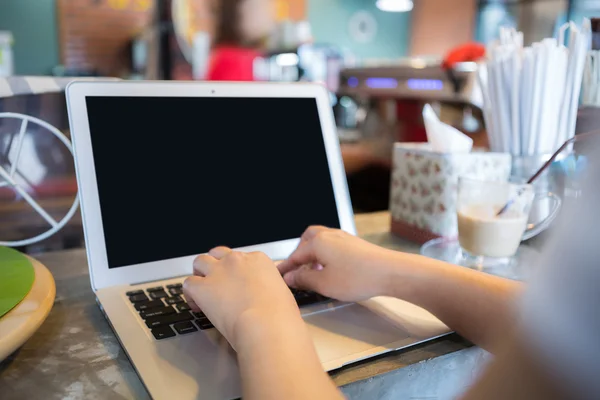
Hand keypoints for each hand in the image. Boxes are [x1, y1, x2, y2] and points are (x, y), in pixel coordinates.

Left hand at [183, 247, 300, 350]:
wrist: (266, 324)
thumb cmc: (279, 315)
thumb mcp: (282, 293)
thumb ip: (269, 289)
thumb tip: (266, 296)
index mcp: (258, 260)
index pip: (241, 258)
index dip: (236, 272)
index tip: (237, 285)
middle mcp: (236, 261)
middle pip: (218, 254)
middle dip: (216, 266)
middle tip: (217, 283)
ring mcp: (218, 272)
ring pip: (200, 262)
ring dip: (200, 274)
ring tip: (203, 291)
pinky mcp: (203, 288)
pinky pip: (188, 284)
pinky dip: (189, 294)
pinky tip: (197, 305)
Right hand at [277, 226, 400, 301]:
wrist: (390, 272)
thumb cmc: (358, 277)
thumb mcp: (324, 283)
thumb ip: (303, 279)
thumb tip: (290, 276)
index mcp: (318, 242)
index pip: (295, 255)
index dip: (286, 268)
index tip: (279, 276)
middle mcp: (329, 235)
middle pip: (307, 239)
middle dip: (299, 254)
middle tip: (296, 270)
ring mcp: (344, 238)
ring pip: (321, 241)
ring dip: (313, 254)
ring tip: (314, 272)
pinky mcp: (355, 244)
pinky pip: (333, 245)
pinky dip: (326, 255)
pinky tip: (331, 270)